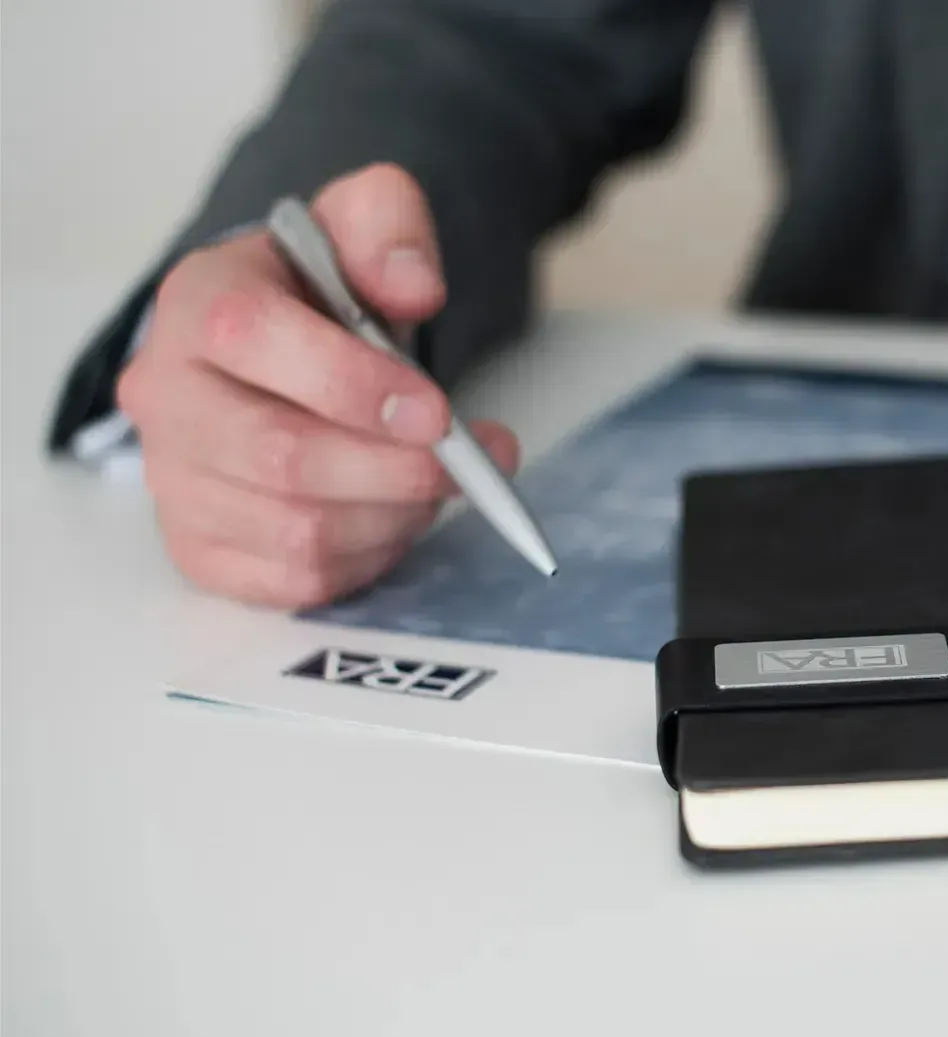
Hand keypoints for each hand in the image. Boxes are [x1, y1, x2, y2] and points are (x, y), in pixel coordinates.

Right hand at [117, 163, 519, 607]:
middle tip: (463, 464)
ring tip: (434, 484)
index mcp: (196, 302)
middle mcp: (165, 395)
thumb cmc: (319, 290)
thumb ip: (387, 228)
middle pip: (279, 456)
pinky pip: (293, 582)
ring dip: (393, 517)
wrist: (279, 345)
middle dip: (394, 469)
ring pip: (295, 531)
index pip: (254, 339)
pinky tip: (393, 519)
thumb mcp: (357, 224)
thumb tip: (413, 287)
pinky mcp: (199, 549)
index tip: (439, 412)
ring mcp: (174, 480)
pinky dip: (366, 560)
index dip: (356, 384)